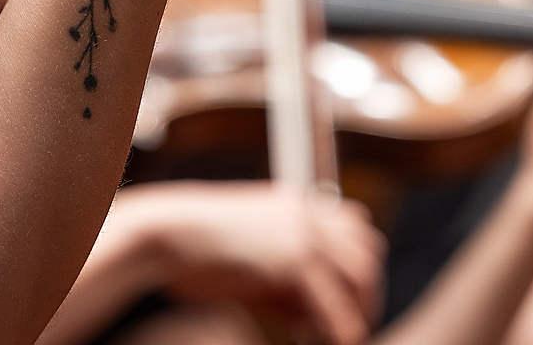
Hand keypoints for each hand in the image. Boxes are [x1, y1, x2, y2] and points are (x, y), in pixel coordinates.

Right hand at [116, 181, 381, 344]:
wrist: (166, 234)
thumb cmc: (191, 247)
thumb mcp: (247, 252)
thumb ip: (280, 277)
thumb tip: (305, 315)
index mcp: (294, 202)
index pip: (354, 223)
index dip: (357, 260)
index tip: (351, 292)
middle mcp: (306, 213)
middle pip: (367, 250)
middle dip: (366, 289)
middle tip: (356, 321)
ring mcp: (304, 236)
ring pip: (361, 278)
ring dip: (360, 311)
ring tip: (347, 337)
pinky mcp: (296, 264)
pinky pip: (335, 306)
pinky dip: (341, 329)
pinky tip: (333, 342)